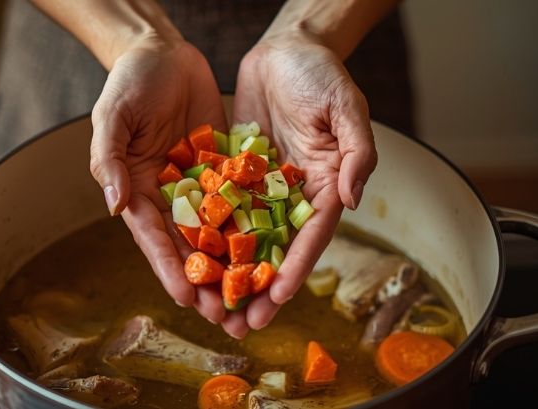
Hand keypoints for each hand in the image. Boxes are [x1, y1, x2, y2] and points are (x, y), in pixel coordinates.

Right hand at [89, 38, 228, 324]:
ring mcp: (202, 183)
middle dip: (205, 282)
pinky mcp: (226, 167)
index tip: (186, 299)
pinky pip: (242, 198)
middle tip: (224, 316)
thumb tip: (114, 206)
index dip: (169, 269)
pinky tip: (271, 249)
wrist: (164, 53)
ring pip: (219, 231)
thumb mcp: (111, 118)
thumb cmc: (129, 83)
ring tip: (251, 296)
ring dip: (232, 266)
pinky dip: (253, 225)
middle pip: (189, 246)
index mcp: (139, 189)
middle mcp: (172, 194)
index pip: (154, 237)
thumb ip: (109, 161)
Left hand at [227, 35, 377, 336]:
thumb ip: (356, 153)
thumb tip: (351, 199)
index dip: (295, 266)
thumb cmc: (323, 75)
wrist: (287, 50)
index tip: (277, 296)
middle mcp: (294, 194)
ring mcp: (264, 187)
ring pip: (246, 238)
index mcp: (325, 185)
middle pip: (277, 249)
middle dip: (260, 287)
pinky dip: (210, 236)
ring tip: (214, 307)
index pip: (312, 234)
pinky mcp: (238, 173)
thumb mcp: (347, 107)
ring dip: (231, 274)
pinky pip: (223, 208)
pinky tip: (193, 261)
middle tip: (241, 323)